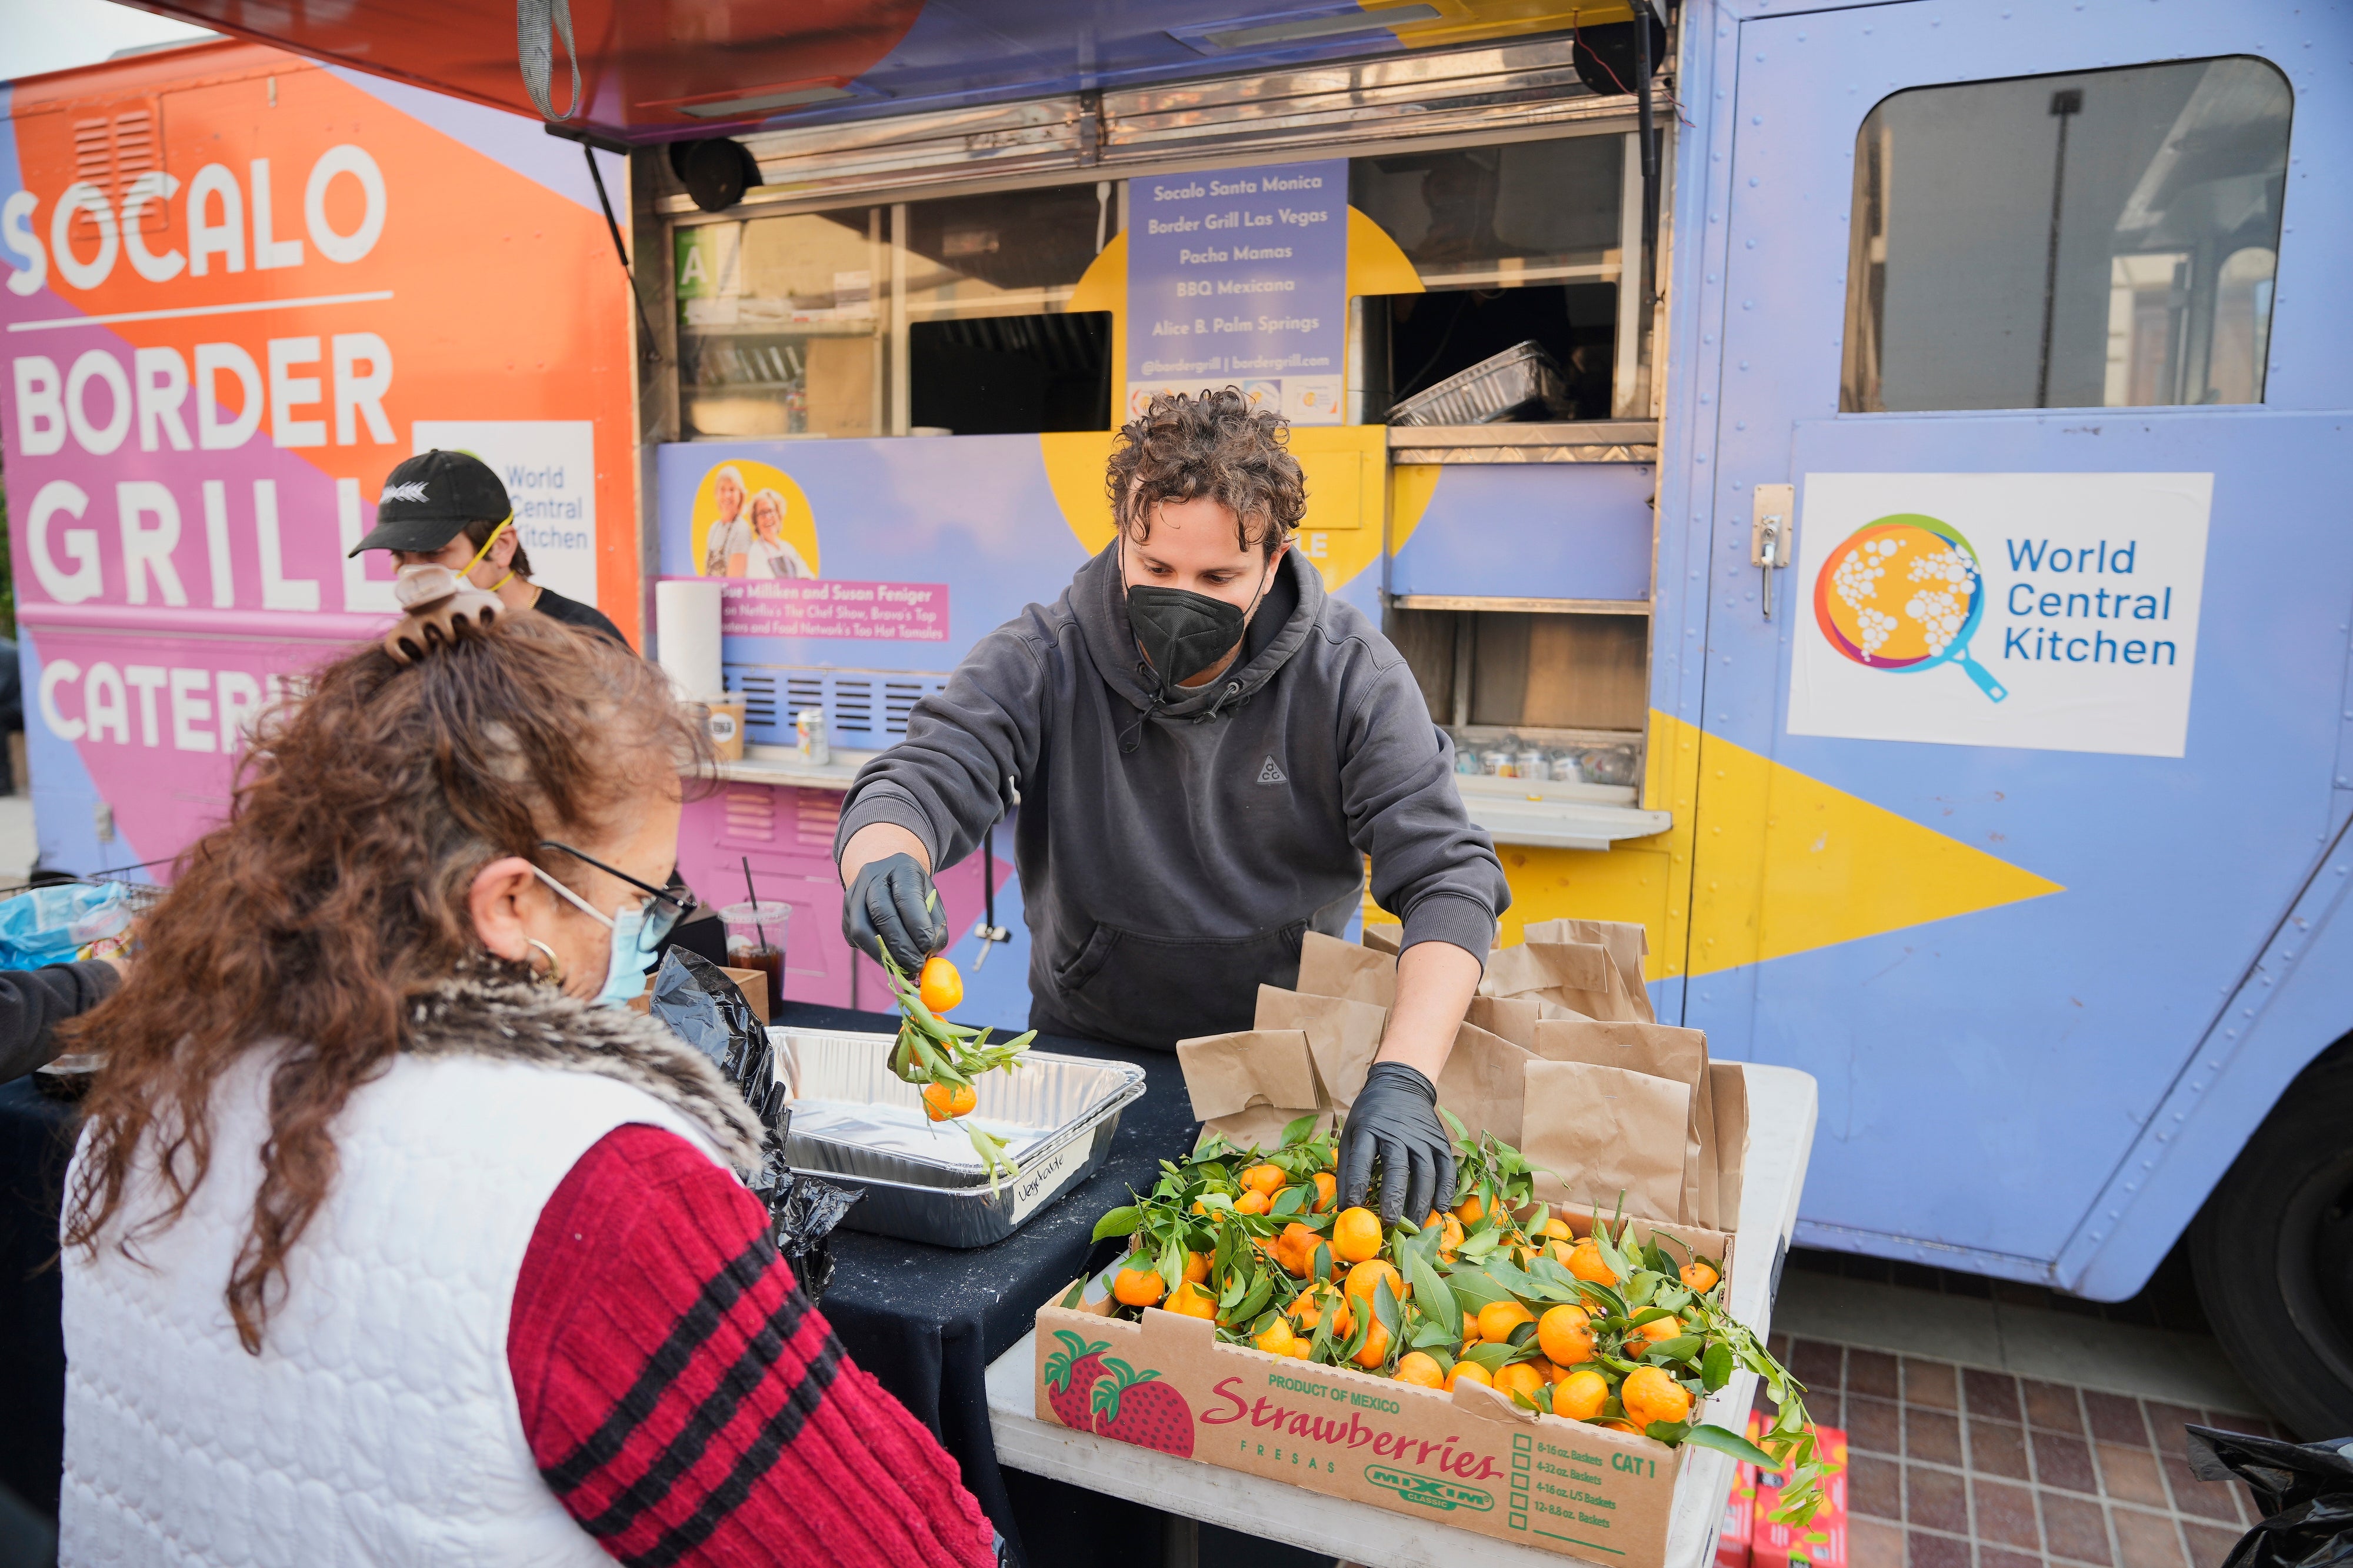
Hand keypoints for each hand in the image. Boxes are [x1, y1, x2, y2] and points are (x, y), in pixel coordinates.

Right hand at [842, 851, 947, 973]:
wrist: (886, 876)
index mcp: (900, 867)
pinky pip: (855, 939)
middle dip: (901, 945)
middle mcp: (871, 877)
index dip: (916, 924)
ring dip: (884, 955)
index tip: (928, 946)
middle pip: (881, 913)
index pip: (905, 896)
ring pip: (861, 929)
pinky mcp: (845, 914)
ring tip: (904, 969)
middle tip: (917, 965)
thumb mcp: (931, 898)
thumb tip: (929, 952)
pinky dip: (874, 954)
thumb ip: (935, 923)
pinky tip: (891, 961)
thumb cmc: (914, 891)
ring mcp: (853, 895)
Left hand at [1336, 1061, 1455, 1225]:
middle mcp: (1397, 1131)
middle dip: (1394, 1197)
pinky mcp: (1440, 1140)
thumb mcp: (1351, 1132)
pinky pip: (1446, 1167)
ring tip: (1415, 1226)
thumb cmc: (1370, 1116)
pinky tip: (1441, 1209)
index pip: (1362, 1159)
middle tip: (1390, 1223)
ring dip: (1421, 1201)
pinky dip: (1446, 1189)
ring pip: (1425, 1171)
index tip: (1353, 1209)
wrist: (1400, 1085)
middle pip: (1397, 1166)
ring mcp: (1422, 1136)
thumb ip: (1346, 1168)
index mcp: (1369, 1127)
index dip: (1357, 1185)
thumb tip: (1344, 1209)